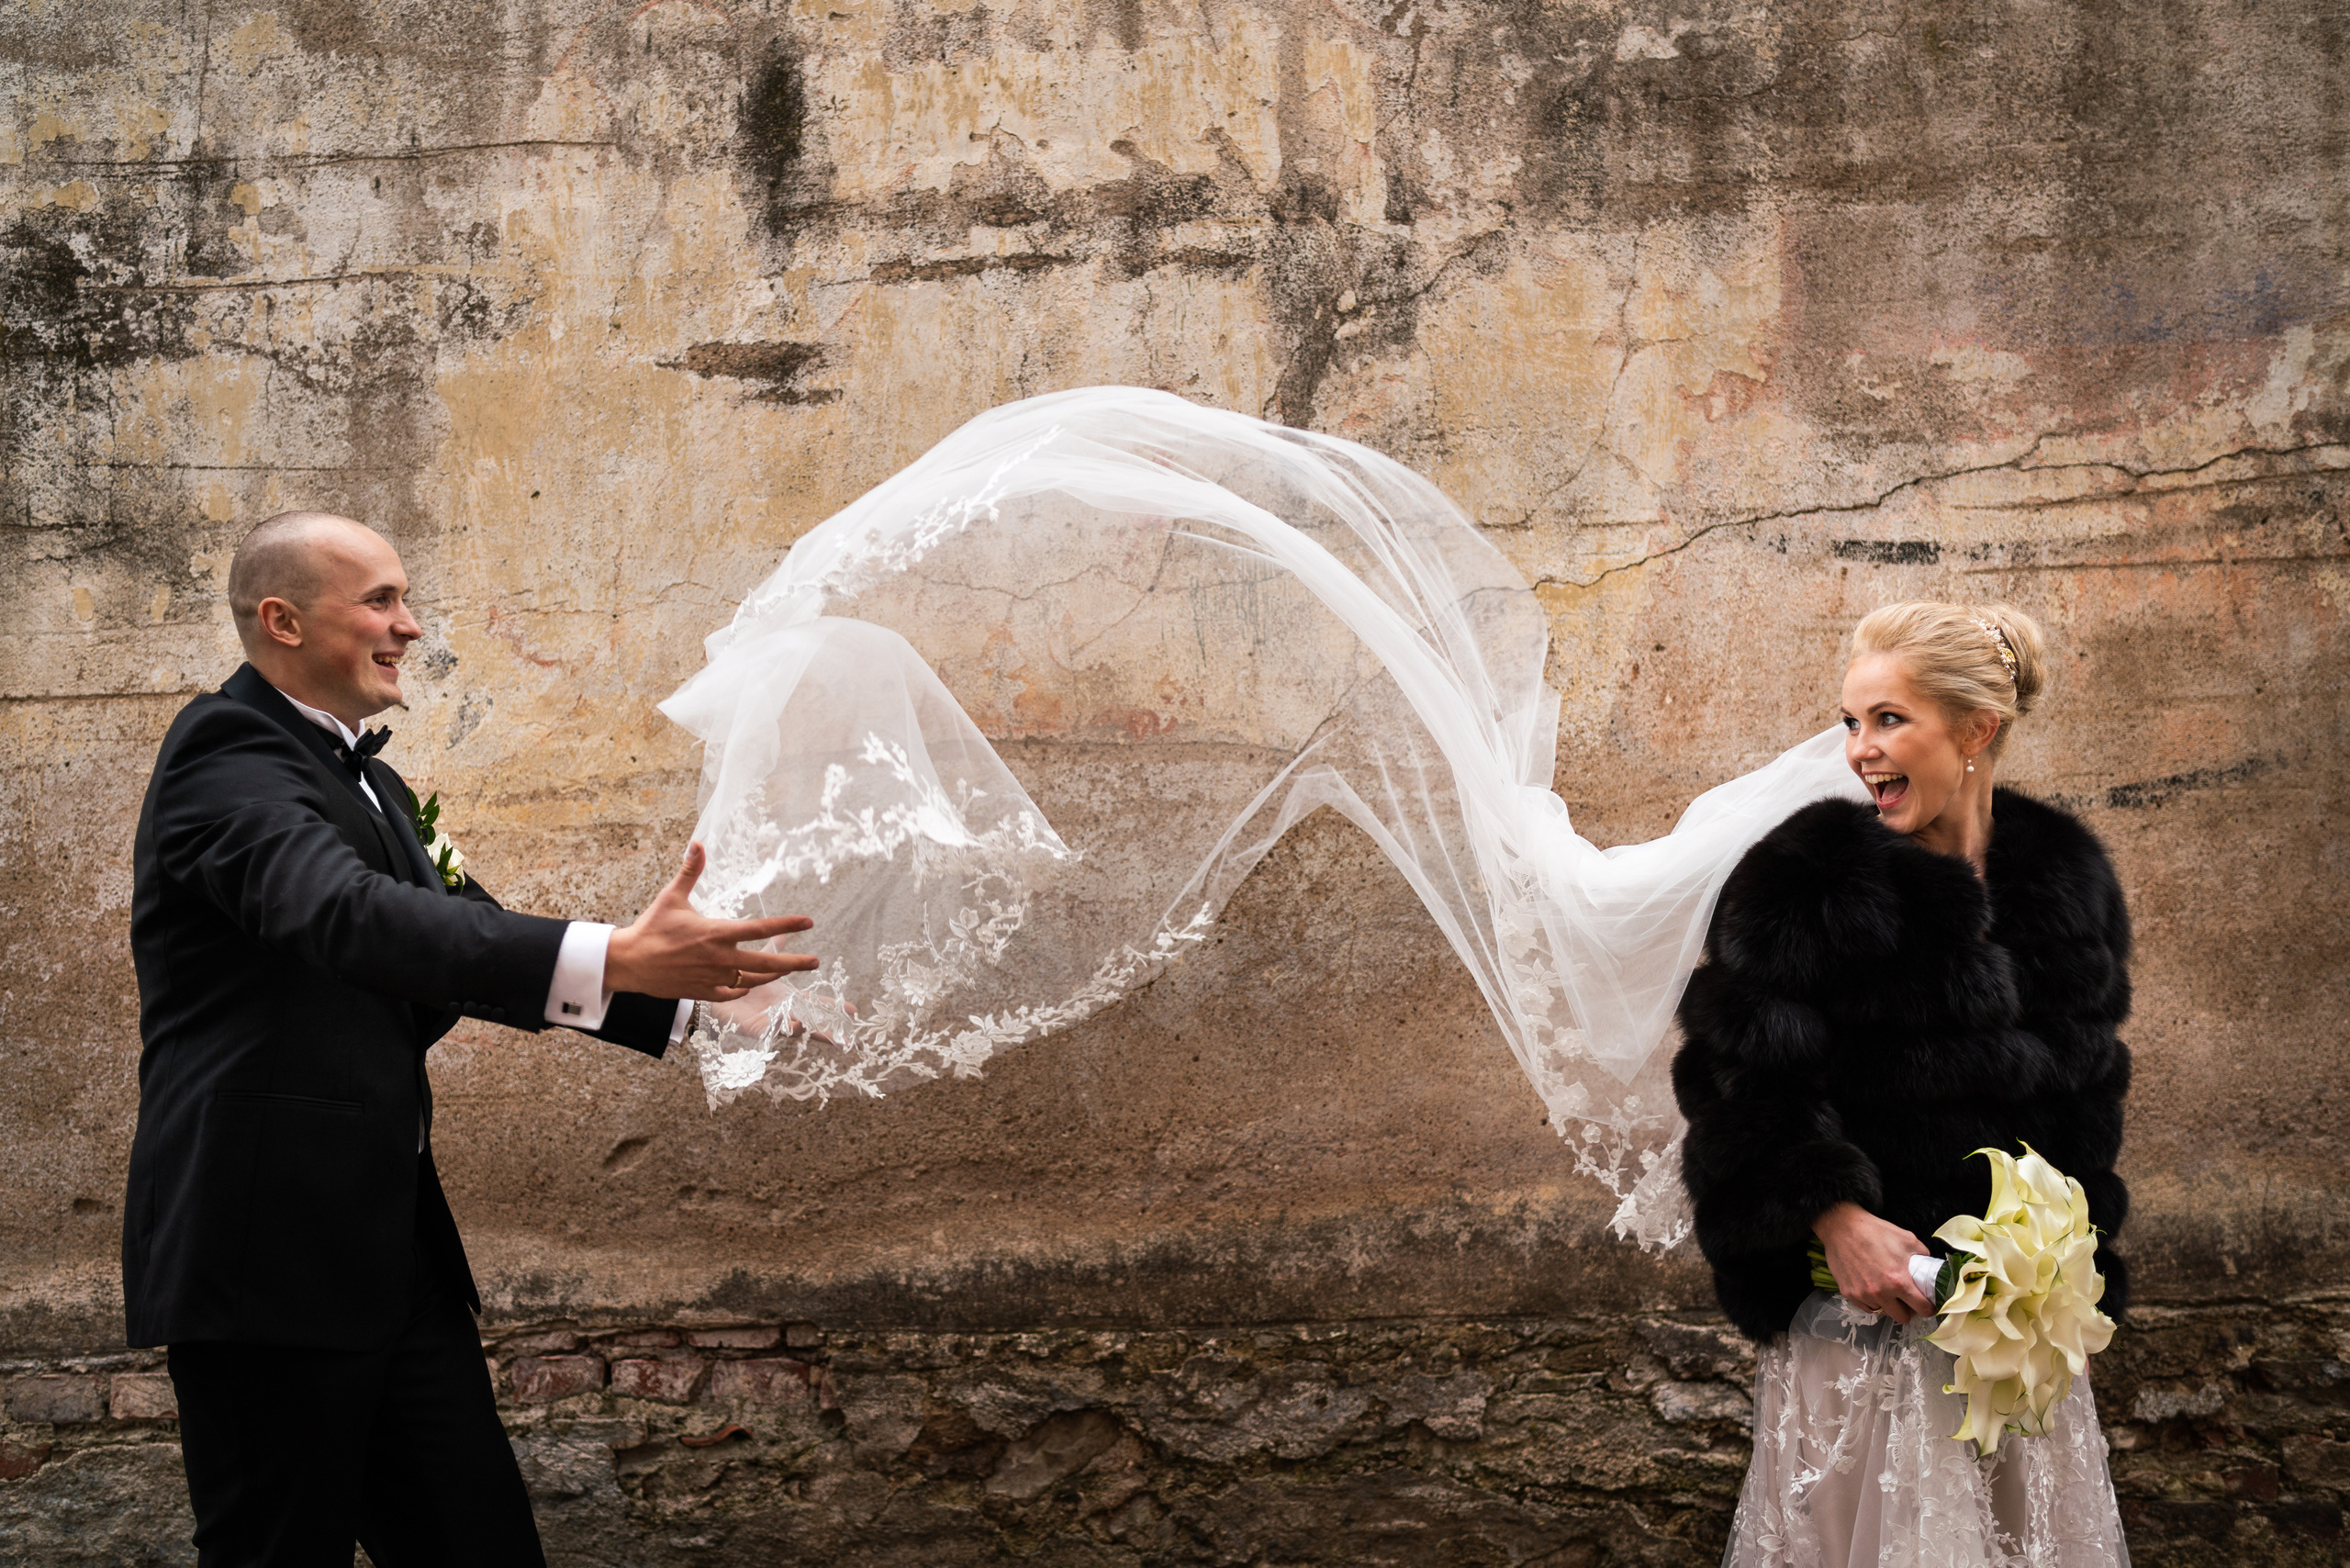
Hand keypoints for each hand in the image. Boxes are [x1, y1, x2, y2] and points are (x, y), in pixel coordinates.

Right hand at [604, 843, 817, 1001]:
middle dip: (793, 962)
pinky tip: (751, 983)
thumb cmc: (651, 927)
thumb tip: (698, 843)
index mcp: (715, 933)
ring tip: (787, 970)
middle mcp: (718, 957)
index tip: (808, 922)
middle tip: (814, 961)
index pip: (760, 929)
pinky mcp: (701, 992)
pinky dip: (744, 989)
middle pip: (765, 963)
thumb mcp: (672, 896)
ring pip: (751, 981)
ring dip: (772, 976)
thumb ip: (690, 871)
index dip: (787, 925)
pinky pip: (731, 994)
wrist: (628, 962)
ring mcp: (711, 977)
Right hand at [1813, 1201, 1933, 1323]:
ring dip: (1888, 1305)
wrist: (1842, 1228)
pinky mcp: (1849, 1293)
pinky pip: (1866, 1306)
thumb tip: (1928, 1267)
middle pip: (1902, 1318)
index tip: (1927, 1304)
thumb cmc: (1875, 1231)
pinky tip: (1871, 1287)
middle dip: (1908, 1310)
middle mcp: (1881, 1293)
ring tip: (1885, 1290)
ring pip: (1883, 1312)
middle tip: (1905, 1299)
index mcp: (1899, 1281)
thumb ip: (1922, 1256)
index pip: (1922, 1308)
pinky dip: (1871, 1301)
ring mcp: (1863, 1295)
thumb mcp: (1907, 1238)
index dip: (1928, 1308)